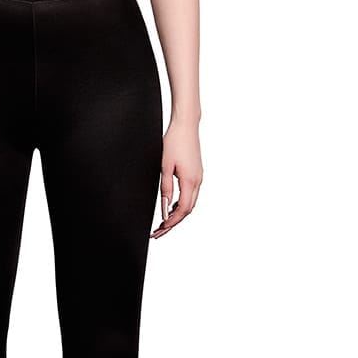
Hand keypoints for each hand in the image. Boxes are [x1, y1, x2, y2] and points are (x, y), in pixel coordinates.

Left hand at [152, 118, 201, 237]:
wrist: (186, 125)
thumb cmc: (174, 142)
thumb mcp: (164, 166)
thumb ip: (165, 188)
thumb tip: (164, 207)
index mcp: (191, 181)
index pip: (182, 210)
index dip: (172, 222)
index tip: (161, 229)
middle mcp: (198, 181)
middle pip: (187, 210)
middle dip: (174, 223)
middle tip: (159, 231)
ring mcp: (199, 177)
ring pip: (190, 203)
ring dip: (177, 214)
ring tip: (163, 222)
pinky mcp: (197, 174)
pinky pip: (191, 195)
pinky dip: (181, 204)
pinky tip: (171, 206)